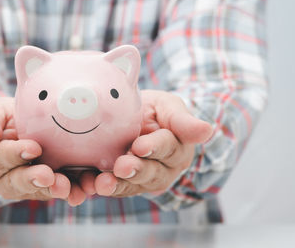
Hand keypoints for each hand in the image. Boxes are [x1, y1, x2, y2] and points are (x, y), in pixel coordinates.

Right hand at [0, 97, 86, 205]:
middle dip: (34, 178)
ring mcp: (28, 185)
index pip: (2, 158)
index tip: (33, 148)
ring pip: (40, 189)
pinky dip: (72, 191)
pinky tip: (83, 191)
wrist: (14, 128)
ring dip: (55, 189)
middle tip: (48, 176)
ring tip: (67, 188)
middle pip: (19, 181)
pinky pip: (59, 189)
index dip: (16, 154)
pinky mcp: (48, 185)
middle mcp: (6, 179)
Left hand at [93, 90, 212, 196]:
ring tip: (101, 183)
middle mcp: (162, 169)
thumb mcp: (168, 106)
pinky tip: (86, 185)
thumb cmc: (153, 110)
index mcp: (177, 149)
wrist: (130, 118)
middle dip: (136, 170)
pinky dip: (97, 187)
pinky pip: (111, 188)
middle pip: (151, 172)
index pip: (167, 148)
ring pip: (131, 185)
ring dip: (116, 185)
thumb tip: (207, 130)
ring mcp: (141, 180)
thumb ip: (182, 119)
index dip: (154, 147)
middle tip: (121, 166)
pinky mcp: (120, 183)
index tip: (140, 146)